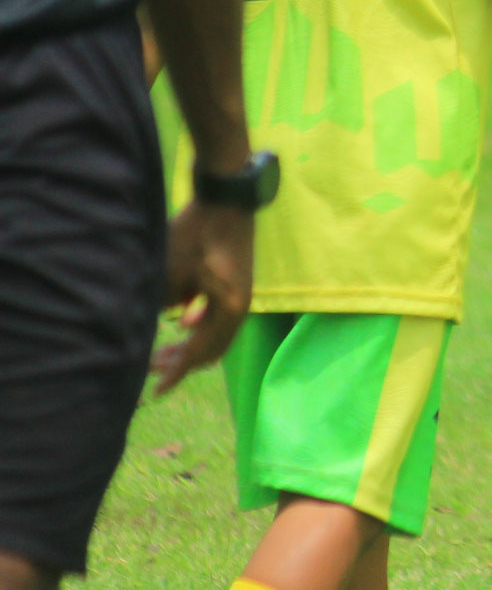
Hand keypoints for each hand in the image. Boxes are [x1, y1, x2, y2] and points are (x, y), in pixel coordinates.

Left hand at [153, 201, 252, 395]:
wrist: (227, 198)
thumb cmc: (197, 232)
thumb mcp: (171, 271)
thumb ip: (163, 304)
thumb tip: (158, 323)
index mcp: (230, 306)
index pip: (200, 350)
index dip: (176, 372)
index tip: (156, 390)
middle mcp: (241, 305)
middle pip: (213, 348)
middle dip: (183, 361)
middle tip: (152, 369)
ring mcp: (241, 294)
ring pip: (216, 333)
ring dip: (191, 344)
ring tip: (164, 350)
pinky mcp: (236, 283)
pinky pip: (218, 317)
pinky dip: (200, 326)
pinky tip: (181, 321)